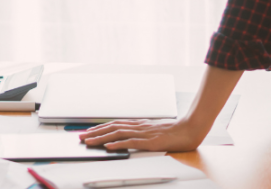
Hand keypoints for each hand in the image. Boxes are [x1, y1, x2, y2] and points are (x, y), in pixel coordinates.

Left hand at [80, 118, 203, 152]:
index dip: (100, 127)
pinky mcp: (149, 142)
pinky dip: (118, 144)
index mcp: (139, 124)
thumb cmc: (175, 132)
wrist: (190, 129)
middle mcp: (138, 126)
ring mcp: (143, 133)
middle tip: (80, 137)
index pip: (115, 124)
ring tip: (89, 142)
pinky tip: (109, 146)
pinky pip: (131, 142)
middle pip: (112, 127)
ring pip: (117, 133)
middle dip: (95, 132)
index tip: (88, 131)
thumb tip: (131, 138)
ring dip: (101, 138)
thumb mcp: (155, 131)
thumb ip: (143, 133)